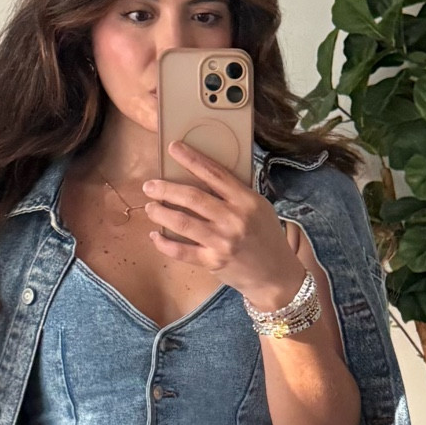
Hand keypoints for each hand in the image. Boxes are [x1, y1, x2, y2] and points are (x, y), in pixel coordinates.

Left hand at [143, 142, 304, 310]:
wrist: (276, 276)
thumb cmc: (266, 238)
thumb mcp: (259, 208)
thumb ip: (236, 193)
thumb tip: (205, 175)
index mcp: (246, 200)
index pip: (214, 173)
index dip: (191, 159)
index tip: (173, 148)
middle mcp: (234, 219)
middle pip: (193, 197)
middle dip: (166, 189)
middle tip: (149, 185)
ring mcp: (223, 241)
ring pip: (183, 222)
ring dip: (161, 213)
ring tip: (150, 207)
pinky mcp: (213, 261)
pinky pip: (182, 251)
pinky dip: (165, 243)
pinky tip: (155, 236)